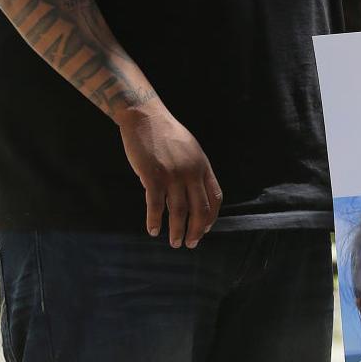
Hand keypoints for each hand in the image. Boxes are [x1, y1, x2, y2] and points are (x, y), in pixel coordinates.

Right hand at [117, 100, 222, 247]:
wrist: (145, 117)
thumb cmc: (165, 133)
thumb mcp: (190, 150)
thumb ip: (194, 170)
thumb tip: (192, 194)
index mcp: (203, 166)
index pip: (215, 197)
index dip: (212, 217)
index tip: (206, 229)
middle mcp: (191, 173)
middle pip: (200, 209)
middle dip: (197, 230)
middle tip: (191, 244)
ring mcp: (173, 175)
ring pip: (179, 211)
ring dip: (177, 231)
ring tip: (174, 243)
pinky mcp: (153, 176)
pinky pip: (156, 206)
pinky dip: (154, 221)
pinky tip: (152, 230)